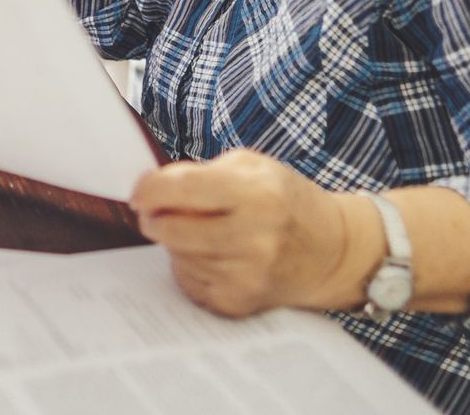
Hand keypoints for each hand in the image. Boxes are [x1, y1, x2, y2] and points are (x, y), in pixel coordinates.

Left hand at [130, 149, 365, 317]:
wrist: (331, 250)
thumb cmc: (287, 201)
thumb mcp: (253, 168)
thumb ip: (202, 173)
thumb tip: (151, 188)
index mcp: (258, 195)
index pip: (184, 189)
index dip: (150, 189)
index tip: (139, 191)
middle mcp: (254, 239)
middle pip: (171, 229)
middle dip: (154, 217)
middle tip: (156, 210)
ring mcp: (246, 276)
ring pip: (176, 255)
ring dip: (176, 241)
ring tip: (202, 230)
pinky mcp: (239, 302)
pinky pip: (188, 281)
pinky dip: (190, 265)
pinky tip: (213, 254)